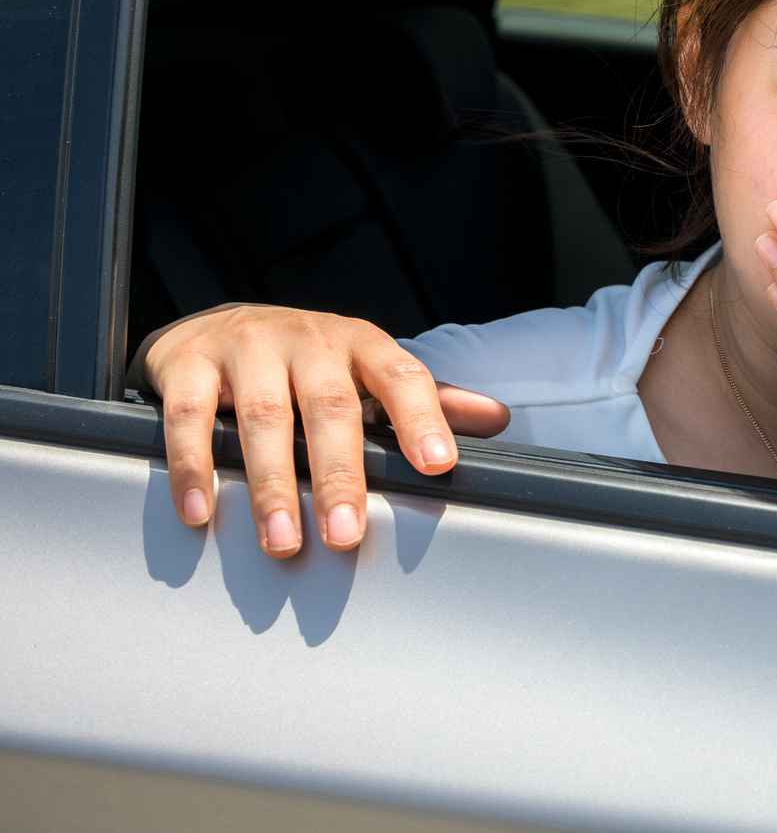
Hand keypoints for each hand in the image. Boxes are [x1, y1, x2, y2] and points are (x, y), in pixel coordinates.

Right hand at [133, 305, 509, 558]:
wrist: (218, 326)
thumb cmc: (307, 362)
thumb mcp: (368, 373)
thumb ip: (428, 401)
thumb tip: (497, 420)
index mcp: (362, 344)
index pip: (402, 376)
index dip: (422, 418)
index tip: (438, 466)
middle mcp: (310, 340)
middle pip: (331, 407)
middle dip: (340, 475)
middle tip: (347, 535)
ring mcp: (248, 347)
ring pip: (263, 417)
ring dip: (273, 485)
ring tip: (284, 541)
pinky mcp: (191, 361)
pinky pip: (190, 417)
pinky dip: (195, 466)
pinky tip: (204, 511)